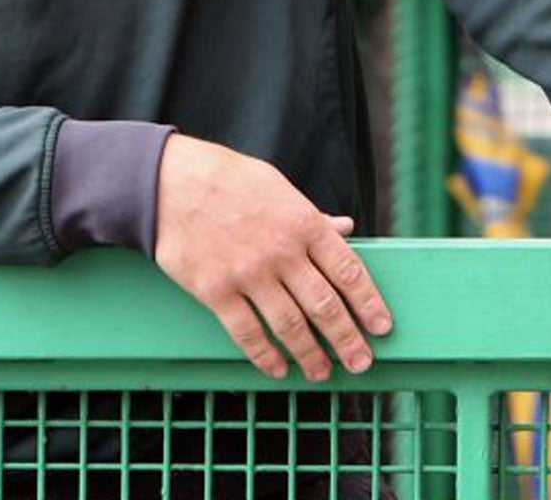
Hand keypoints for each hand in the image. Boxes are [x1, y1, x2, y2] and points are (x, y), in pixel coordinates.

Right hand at [152, 134, 392, 380]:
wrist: (169, 182)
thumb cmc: (227, 179)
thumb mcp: (277, 186)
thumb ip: (312, 215)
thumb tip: (346, 229)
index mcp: (302, 222)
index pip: (348, 270)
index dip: (368, 303)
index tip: (381, 327)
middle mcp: (281, 252)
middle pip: (325, 306)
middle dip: (347, 340)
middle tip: (361, 362)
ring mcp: (248, 274)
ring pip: (290, 327)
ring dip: (311, 356)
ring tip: (322, 372)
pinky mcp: (216, 292)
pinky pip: (248, 333)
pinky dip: (266, 356)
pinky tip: (277, 368)